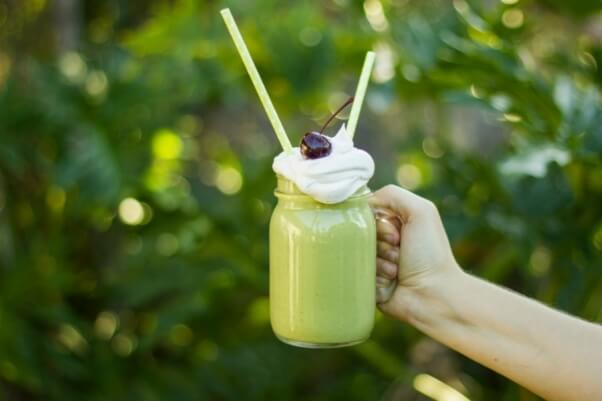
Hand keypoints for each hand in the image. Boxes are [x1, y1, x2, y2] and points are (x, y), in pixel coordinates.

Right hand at [369, 185, 460, 318]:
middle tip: (398, 253)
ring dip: (379, 261)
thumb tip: (364, 201)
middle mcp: (384, 242)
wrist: (434, 294)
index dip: (379, 225)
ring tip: (396, 270)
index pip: (368, 214)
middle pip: (360, 234)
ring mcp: (376, 263)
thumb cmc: (430, 252)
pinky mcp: (369, 282)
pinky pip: (357, 273)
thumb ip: (392, 194)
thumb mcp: (421, 211)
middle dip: (380, 244)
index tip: (397, 235)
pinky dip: (374, 276)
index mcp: (395, 224)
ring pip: (358, 254)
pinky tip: (391, 281)